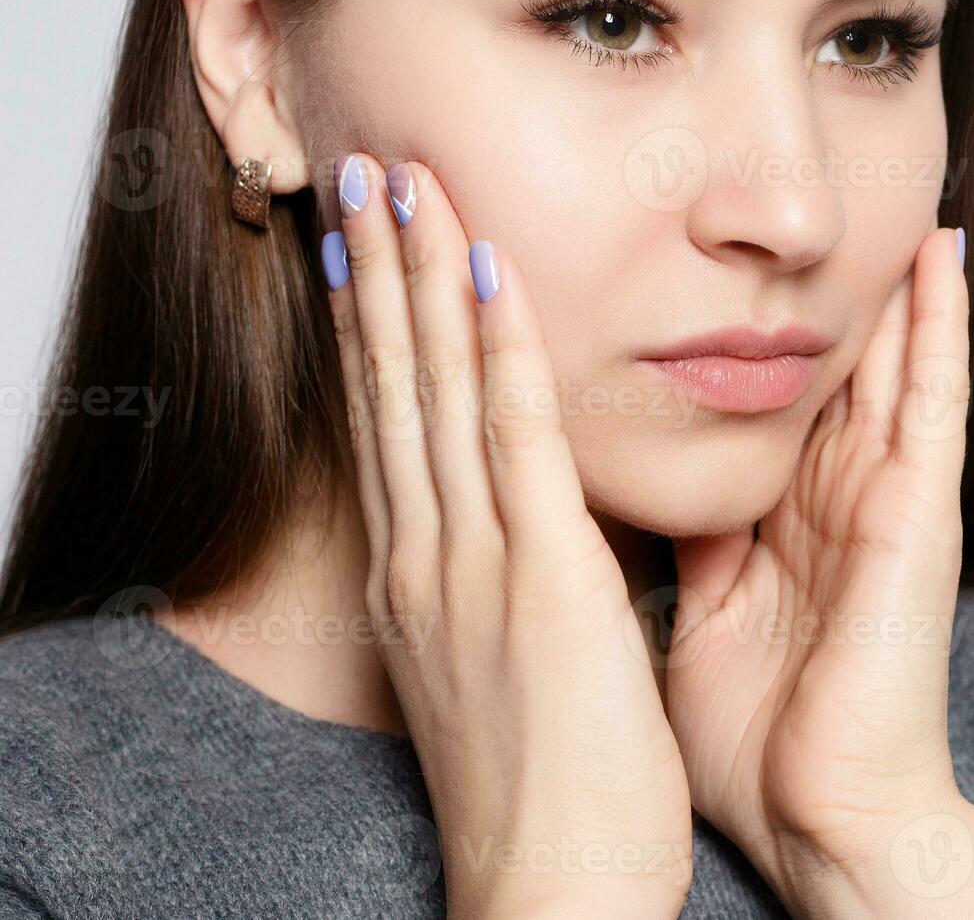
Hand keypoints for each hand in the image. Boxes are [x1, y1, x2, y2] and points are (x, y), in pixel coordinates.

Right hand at [325, 155, 690, 918]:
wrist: (552, 894)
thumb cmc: (544, 795)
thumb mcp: (500, 671)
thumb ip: (501, 592)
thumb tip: (526, 536)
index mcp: (422, 582)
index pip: (393, 430)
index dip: (379, 332)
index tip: (371, 253)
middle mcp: (427, 560)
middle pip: (395, 391)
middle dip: (382, 275)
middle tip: (368, 176)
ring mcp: (472, 567)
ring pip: (437, 394)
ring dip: (423, 280)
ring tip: (407, 184)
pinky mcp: (539, 583)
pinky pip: (515, 441)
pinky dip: (500, 352)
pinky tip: (492, 273)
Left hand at [667, 226, 973, 915]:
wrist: (824, 818)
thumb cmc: (762, 743)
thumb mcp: (701, 618)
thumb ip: (694, 547)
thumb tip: (656, 492)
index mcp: (781, 522)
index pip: (765, 401)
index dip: (744, 330)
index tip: (703, 259)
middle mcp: (835, 499)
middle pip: (824, 365)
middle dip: (810, 285)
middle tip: (790, 197)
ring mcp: (882, 500)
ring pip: (884, 363)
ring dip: (885, 280)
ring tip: (888, 190)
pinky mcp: (918, 514)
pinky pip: (933, 402)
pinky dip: (940, 327)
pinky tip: (939, 259)